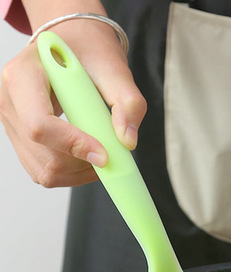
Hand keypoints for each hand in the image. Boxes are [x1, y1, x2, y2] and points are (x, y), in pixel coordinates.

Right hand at [0, 19, 145, 186]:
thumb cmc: (90, 53)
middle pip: (45, 156)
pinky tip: (88, 156)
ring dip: (80, 172)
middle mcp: (10, 102)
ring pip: (45, 171)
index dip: (73, 145)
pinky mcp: (21, 141)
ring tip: (101, 152)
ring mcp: (12, 124)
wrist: (74, 48)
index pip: (40, 124)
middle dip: (83, 163)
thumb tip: (128, 141)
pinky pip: (45, 172)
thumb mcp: (115, 69)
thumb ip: (128, 103)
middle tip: (111, 153)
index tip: (105, 154)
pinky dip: (72, 173)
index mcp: (24, 75)